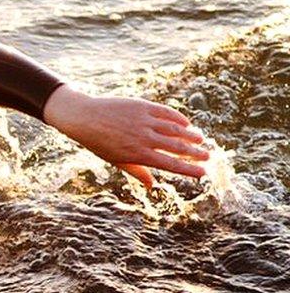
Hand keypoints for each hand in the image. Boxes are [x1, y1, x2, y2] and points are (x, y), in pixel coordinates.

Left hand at [43, 85, 207, 188]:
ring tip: (201, 139)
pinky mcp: (143, 106)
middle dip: (195, 153)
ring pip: (175, 128)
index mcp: (138, 154)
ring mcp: (144, 120)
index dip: (189, 169)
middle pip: (177, 147)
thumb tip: (152, 186)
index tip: (203, 173)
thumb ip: (137, 171)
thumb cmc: (99, 143)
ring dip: (190, 135)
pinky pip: (166, 112)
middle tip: (208, 156)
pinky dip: (179, 118)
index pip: (170, 164)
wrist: (84, 118)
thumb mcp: (116, 160)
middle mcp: (144, 138)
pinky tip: (186, 124)